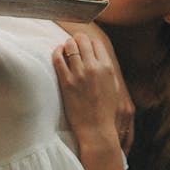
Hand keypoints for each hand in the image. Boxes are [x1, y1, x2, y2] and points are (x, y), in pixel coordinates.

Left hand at [53, 33, 132, 152]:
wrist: (97, 129)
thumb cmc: (106, 110)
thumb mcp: (113, 86)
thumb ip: (107, 69)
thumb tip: (99, 56)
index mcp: (107, 68)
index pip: (96, 42)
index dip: (89, 41)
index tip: (84, 44)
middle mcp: (94, 68)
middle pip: (82, 40)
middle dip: (77, 39)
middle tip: (73, 43)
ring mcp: (79, 74)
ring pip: (69, 46)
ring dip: (66, 44)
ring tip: (65, 47)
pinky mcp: (66, 82)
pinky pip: (58, 59)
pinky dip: (56, 52)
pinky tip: (57, 52)